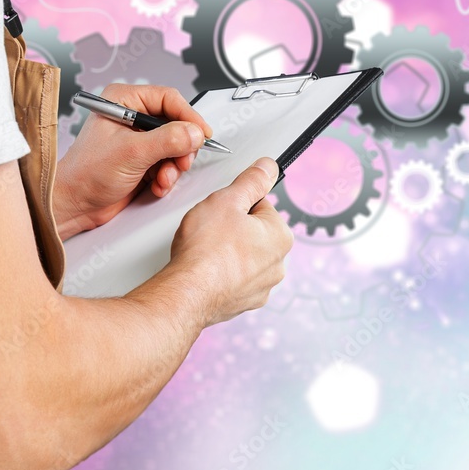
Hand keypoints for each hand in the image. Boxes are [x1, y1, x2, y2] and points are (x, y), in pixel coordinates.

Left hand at [54, 84, 212, 238]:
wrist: (75, 204)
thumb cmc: (86, 173)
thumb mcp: (132, 152)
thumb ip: (167, 140)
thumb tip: (194, 133)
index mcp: (123, 101)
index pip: (168, 99)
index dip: (188, 116)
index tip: (202, 134)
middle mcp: (131, 117)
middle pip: (176, 123)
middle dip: (181, 147)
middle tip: (181, 162)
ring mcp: (137, 140)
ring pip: (175, 146)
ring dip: (174, 166)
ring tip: (163, 178)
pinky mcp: (141, 160)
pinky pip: (168, 163)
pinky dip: (167, 176)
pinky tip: (156, 185)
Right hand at [168, 158, 293, 326]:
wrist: (188, 292)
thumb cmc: (205, 250)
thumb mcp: (227, 200)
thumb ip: (251, 180)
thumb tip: (268, 167)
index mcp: (280, 236)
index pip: (261, 206)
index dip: (236, 204)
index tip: (222, 210)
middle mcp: (277, 264)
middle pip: (254, 232)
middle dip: (234, 228)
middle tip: (211, 230)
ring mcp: (261, 287)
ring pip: (244, 257)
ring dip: (228, 251)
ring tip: (207, 251)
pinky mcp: (243, 302)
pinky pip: (234, 279)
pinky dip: (222, 274)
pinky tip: (207, 270)